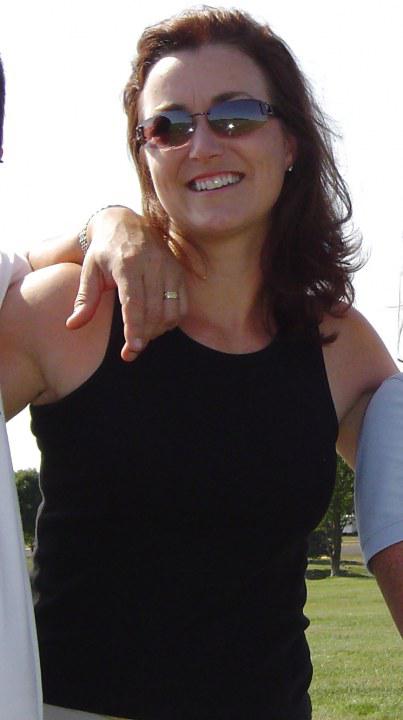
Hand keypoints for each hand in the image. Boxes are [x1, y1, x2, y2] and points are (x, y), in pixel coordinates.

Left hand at [66, 207, 201, 360]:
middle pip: (153, 312)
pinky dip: (171, 321)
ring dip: (158, 330)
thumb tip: (72, 325)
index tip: (133, 348)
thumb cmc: (104, 251)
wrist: (126, 223)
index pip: (134, 303)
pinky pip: (181, 305)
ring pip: (170, 311)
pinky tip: (157, 324)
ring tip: (143, 335)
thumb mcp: (89, 271)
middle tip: (131, 350)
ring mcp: (169, 268)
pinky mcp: (179, 272)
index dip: (134, 328)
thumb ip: (84, 300)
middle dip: (143, 336)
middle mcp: (152, 265)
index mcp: (127, 264)